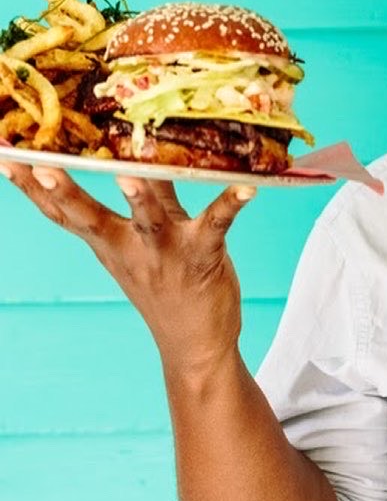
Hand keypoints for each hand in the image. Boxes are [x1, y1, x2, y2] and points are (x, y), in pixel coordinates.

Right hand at [0, 161, 254, 374]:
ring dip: (138, 197)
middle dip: (63, 193)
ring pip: (148, 220)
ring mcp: (165, 253)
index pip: (62, 213)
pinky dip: (232, 204)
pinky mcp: (203, 255)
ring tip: (127, 174)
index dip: (32, 187)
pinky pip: (217, 225)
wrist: (195, 345)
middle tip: (42, 166)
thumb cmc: (169, 284)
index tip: (7, 157)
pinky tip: (248, 188)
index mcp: (109, 242)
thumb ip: (147, 197)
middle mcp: (130, 247)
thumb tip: (138, 156)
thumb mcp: (145, 242)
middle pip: (89, 218)